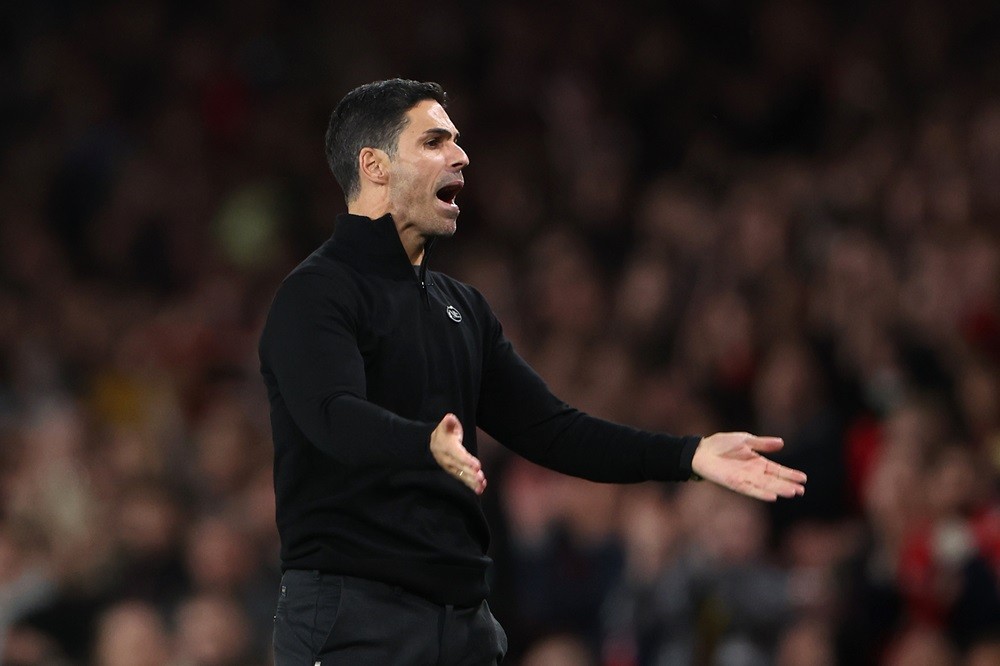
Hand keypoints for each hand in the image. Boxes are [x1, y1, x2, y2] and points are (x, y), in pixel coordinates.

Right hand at [430, 414, 486, 494]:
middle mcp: (448, 459)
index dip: (467, 460)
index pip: (458, 455)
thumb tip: (449, 418)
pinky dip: (471, 485)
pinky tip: (480, 489)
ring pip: (461, 475)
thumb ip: (448, 422)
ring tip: (481, 486)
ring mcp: (450, 467)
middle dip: (470, 473)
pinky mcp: (455, 472)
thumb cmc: (444, 432)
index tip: (477, 465)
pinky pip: (462, 479)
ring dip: (471, 481)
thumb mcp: (446, 425)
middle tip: (480, 478)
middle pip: (460, 467)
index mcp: (447, 447)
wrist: (433, 443)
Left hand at [691, 432, 805, 500]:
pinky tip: (773, 497)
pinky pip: (751, 490)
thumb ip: (763, 443)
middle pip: (774, 480)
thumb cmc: (721, 444)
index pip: (777, 470)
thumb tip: (782, 443)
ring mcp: (745, 479)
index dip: (790, 474)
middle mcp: (753, 473)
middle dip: (788, 485)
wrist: (702, 450)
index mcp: (757, 462)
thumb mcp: (745, 440)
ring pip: (766, 486)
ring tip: (792, 493)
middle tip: (802, 491)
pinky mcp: (735, 483)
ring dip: (779, 490)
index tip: (804, 478)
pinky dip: (761, 494)